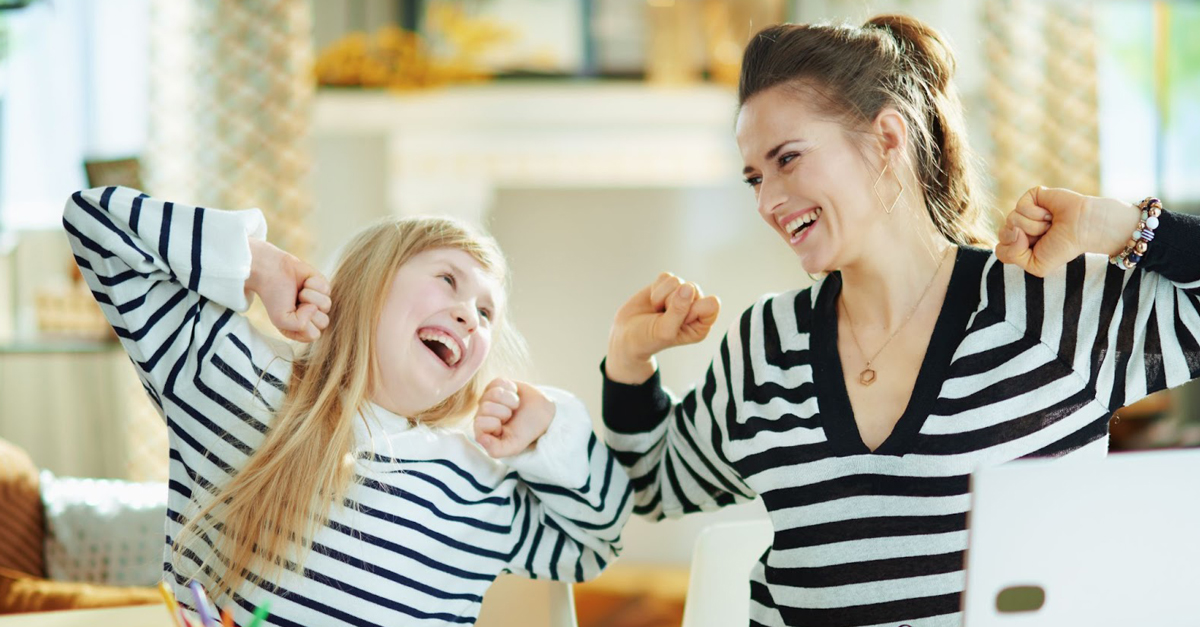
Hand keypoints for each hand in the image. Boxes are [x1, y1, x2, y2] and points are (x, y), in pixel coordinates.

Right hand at [246, 238, 330, 342]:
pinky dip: (313, 284)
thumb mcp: (280, 320)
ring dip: (309, 296)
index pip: (314, 335)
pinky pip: (326, 289)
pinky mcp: (323, 287)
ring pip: (327, 305)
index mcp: (300, 329)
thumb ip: (299, 325)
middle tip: (295, 301)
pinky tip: (304, 282)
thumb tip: (315, 309)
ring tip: (298, 292)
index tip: (291, 313)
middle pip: (324, 322)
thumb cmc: (274, 296)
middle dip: (307, 309)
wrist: (271, 271)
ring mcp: (318, 302)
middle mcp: (311, 317)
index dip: (304, 323)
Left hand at [473, 379, 554, 457]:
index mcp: (482, 430)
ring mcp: (488, 398)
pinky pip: (499, 382)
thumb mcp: (514, 446)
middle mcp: (482, 413)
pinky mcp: (496, 385)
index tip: (505, 428)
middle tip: (512, 416)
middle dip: (505, 412)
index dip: (496, 424)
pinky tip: (515, 396)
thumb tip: (480, 438)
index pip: (479, 422)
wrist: (542, 414)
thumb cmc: (526, 431)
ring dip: (510, 400)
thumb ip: (496, 450)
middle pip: (486, 406)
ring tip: (515, 407)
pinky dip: (511, 389)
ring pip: (493, 393)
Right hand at [606, 272, 720, 383]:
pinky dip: (655, 289)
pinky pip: (666, 277)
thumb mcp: (664, 331)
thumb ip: (679, 311)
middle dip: (673, 301)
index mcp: (701, 324)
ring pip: (678, 281)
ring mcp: (681, 295)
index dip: (693, 308)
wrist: (626, 335)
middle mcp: (694, 308)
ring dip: (662, 296)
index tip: (680, 320)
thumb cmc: (648, 339)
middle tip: (662, 317)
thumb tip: (687, 286)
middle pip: (694, 289)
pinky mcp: (667, 286)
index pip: (711, 304)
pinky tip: (653, 302)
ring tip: (657, 310)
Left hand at [995, 186, 1140, 276]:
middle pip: (1003, 233)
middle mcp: (1020, 226)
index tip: (1037, 249)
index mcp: (1020, 243)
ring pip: (1012, 220)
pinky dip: (1037, 213)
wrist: (1083, 228)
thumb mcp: (1035, 265)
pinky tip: (1049, 213)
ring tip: (1050, 224)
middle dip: (1025, 238)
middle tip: (1046, 235)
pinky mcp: (1031, 196)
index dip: (1015, 251)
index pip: (1000, 249)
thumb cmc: (1063, 247)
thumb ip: (1011, 255)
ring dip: (1035, 226)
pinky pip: (1020, 207)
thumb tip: (1011, 229)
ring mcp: (1024, 210)